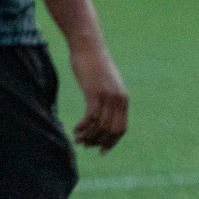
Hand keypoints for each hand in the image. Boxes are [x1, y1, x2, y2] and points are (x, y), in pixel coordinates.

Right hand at [69, 36, 127, 152]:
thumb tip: (104, 114)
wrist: (89, 47)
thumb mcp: (107, 84)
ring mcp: (107, 97)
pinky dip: (83, 128)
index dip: (112, 143)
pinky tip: (75, 130)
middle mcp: (118, 100)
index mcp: (124, 99)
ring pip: (99, 127)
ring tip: (77, 139)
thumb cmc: (95, 65)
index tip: (101, 151)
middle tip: (85, 145)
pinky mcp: (94, 93)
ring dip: (88, 136)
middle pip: (111, 131)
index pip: (121, 129)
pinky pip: (90, 118)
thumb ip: (109, 98)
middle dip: (98, 142)